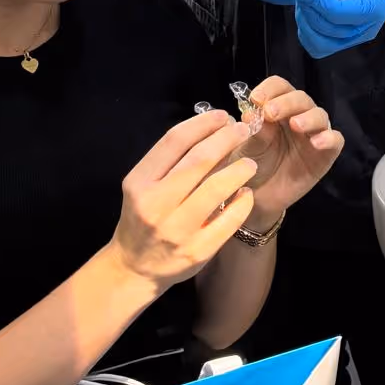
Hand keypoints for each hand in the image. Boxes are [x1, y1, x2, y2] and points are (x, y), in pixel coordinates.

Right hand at [110, 112, 258, 291]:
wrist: (135, 268)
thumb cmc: (143, 216)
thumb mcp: (143, 185)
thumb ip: (171, 161)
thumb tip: (212, 130)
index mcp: (139, 183)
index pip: (174, 141)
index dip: (202, 123)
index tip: (221, 116)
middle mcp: (155, 205)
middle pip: (198, 160)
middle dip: (226, 139)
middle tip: (242, 131)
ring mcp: (177, 230)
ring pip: (217, 188)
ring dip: (239, 169)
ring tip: (250, 163)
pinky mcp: (198, 251)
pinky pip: (229, 220)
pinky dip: (243, 202)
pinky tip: (245, 193)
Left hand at [236, 77, 343, 226]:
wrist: (258, 198)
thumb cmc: (252, 165)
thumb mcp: (247, 148)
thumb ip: (253, 131)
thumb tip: (250, 113)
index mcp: (278, 108)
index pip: (280, 87)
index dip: (269, 88)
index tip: (255, 98)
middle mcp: (298, 116)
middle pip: (300, 98)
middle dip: (286, 102)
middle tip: (270, 113)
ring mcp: (314, 134)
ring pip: (319, 115)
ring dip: (308, 117)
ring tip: (296, 124)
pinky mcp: (326, 154)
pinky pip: (336, 140)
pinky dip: (329, 138)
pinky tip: (317, 142)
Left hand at [292, 0, 384, 59]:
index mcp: (372, 8)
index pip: (336, 12)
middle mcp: (365, 30)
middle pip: (326, 28)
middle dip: (307, 8)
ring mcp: (354, 40)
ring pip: (319, 44)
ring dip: (304, 21)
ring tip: (303, 0)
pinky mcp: (342, 43)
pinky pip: (317, 47)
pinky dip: (306, 30)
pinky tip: (308, 10)